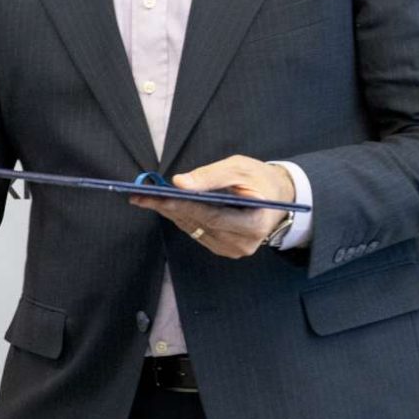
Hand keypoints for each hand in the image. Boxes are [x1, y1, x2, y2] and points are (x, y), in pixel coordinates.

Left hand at [129, 154, 290, 258]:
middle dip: (168, 208)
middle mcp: (243, 243)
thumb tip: (179, 183)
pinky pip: (198, 232)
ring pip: (194, 229)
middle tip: (140, 195)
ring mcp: (233, 250)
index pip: (210, 215)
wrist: (278, 196)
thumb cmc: (260, 179)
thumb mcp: (239, 168)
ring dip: (171, 213)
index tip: (156, 196)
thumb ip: (210, 176)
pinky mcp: (224, 249)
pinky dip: (182, 218)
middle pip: (198, 223)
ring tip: (147, 198)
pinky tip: (166, 206)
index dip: (182, 205)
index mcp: (254, 224)